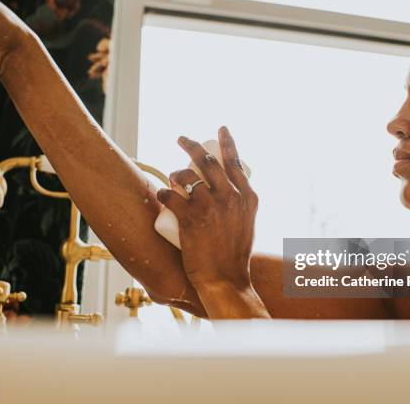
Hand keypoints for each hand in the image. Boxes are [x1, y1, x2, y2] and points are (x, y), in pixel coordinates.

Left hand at [157, 127, 258, 289]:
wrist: (225, 279)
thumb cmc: (234, 256)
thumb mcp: (247, 224)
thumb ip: (240, 206)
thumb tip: (226, 190)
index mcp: (248, 198)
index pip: (235, 161)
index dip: (227, 141)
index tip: (220, 129)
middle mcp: (231, 197)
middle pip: (207, 160)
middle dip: (191, 144)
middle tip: (181, 139)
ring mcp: (210, 206)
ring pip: (184, 175)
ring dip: (174, 173)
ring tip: (171, 180)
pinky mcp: (191, 218)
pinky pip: (169, 195)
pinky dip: (163, 193)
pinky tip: (161, 196)